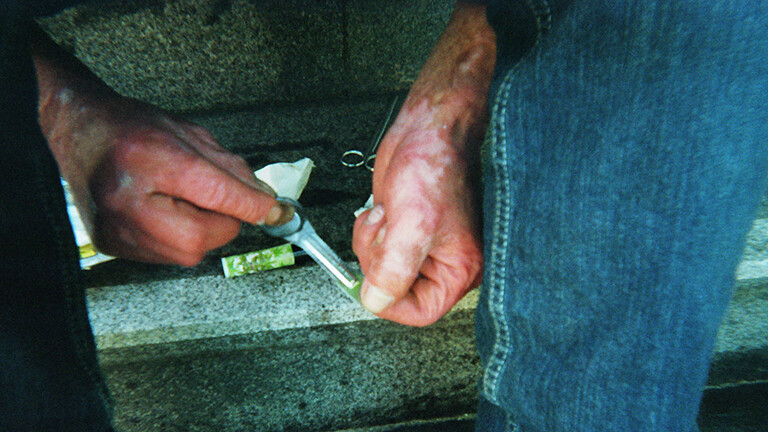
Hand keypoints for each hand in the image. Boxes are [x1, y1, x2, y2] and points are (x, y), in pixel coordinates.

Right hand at [32, 31, 286, 265]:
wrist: (78, 133)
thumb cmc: (128, 128)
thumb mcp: (189, 134)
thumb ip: (231, 169)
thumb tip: (264, 201)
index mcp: (150, 158)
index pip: (216, 193)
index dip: (252, 205)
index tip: (277, 212)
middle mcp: (128, 201)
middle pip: (204, 236)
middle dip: (224, 221)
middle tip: (214, 199)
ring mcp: (117, 230)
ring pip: (190, 253)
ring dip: (203, 230)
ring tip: (182, 200)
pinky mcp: (114, 246)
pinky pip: (170, 254)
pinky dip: (181, 236)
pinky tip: (166, 211)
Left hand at [352, 2, 495, 325]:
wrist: (429, 124)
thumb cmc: (436, 161)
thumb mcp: (412, 222)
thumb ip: (394, 270)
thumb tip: (375, 300)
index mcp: (460, 268)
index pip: (420, 311)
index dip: (389, 301)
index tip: (370, 283)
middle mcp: (444, 261)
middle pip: (397, 291)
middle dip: (380, 261)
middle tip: (384, 232)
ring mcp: (424, 245)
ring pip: (382, 269)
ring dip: (373, 243)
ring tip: (387, 213)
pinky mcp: (407, 228)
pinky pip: (378, 247)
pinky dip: (372, 230)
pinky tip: (384, 207)